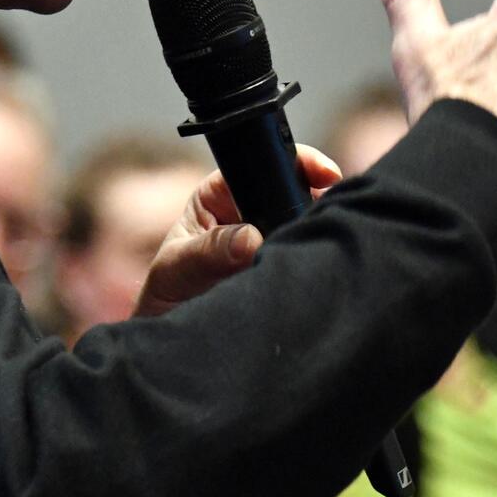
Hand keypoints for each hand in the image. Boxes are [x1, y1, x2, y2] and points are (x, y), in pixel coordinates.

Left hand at [133, 145, 341, 318]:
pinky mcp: (287, 266)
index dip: (297, 162)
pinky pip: (310, 257)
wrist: (174, 335)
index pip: (263, 163)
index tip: (323, 175)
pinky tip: (323, 269)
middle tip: (328, 217)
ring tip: (321, 249)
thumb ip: (210, 251)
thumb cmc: (168, 292)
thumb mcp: (179, 266)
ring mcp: (272, 238)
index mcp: (221, 193)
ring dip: (317, 234)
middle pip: (295, 192)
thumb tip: (250, 238)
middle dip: (316, 201)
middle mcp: (250, 211)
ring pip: (307, 225)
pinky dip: (318, 260)